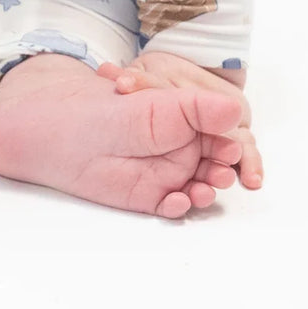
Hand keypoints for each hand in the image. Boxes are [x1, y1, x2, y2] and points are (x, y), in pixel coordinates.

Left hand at [97, 51, 263, 190]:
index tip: (232, 149)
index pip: (217, 135)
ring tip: (204, 191)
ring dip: (206, 191)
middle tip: (222, 174)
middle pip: (213, 164)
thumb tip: (236, 109)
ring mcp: (165, 172)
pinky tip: (178, 201)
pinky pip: (172, 205)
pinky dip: (179, 206)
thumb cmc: (116, 109)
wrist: (71, 133)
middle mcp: (179, 148)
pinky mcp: (150, 195)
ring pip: (197, 187)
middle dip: (221, 171)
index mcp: (186, 122)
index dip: (228, 144)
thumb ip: (200, 107)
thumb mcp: (163, 102)